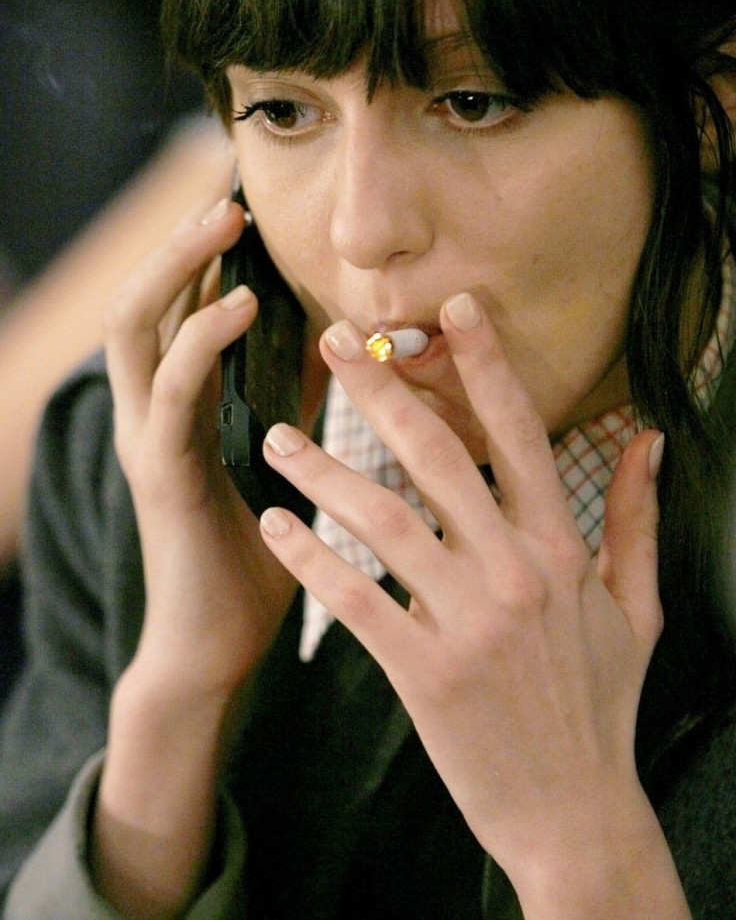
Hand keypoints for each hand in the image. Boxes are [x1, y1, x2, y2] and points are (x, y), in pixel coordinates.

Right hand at [104, 198, 296, 698]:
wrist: (218, 646)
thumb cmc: (253, 557)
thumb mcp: (283, 460)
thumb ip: (295, 402)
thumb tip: (339, 343)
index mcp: (179, 410)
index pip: (176, 311)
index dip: (200, 254)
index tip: (241, 203)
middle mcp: (151, 415)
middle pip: (142, 302)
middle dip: (180, 243)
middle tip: (226, 194)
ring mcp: (148, 441)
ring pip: (137, 329)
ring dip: (178, 268)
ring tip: (224, 222)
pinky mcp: (162, 474)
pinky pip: (171, 391)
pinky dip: (200, 338)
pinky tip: (241, 303)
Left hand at [258, 294, 673, 913]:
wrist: (576, 812)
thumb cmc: (601, 706)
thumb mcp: (637, 609)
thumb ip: (635, 519)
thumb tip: (647, 440)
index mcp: (561, 548)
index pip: (520, 433)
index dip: (486, 364)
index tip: (452, 310)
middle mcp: (515, 571)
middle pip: (437, 456)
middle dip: (380, 391)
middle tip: (333, 343)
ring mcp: (469, 622)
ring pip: (382, 519)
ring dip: (323, 470)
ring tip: (276, 436)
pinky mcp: (424, 672)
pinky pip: (355, 599)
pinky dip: (309, 557)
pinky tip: (274, 524)